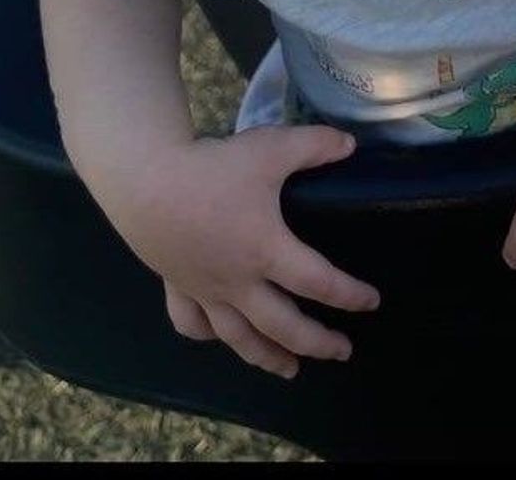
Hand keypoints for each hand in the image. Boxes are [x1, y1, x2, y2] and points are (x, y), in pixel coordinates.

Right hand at [111, 124, 379, 379]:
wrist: (144, 181)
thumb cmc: (211, 168)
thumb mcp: (271, 148)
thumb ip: (315, 145)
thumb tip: (351, 145)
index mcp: (267, 250)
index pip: (318, 282)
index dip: (349, 295)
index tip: (370, 302)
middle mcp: (238, 281)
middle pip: (282, 326)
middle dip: (316, 342)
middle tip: (342, 351)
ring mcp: (204, 288)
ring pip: (239, 337)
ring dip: (267, 356)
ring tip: (289, 370)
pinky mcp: (176, 284)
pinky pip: (192, 322)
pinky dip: (208, 335)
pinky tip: (218, 337)